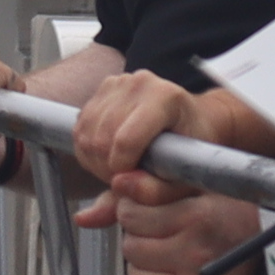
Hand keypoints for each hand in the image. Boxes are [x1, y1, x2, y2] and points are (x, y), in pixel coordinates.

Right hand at [70, 70, 201, 201]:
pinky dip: (89, 151)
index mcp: (166, 98)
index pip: (126, 141)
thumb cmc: (193, 150)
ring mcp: (118, 82)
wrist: (194, 119)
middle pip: (101, 140)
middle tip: (127, 178)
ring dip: (96, 162)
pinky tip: (110, 155)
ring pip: (86, 136)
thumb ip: (154, 191)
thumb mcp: (183, 179)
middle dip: (107, 170)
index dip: (121, 170)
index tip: (131, 181)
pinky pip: (80, 129)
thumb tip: (118, 184)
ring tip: (121, 167)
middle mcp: (139, 83)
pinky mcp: (103, 88)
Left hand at [110, 184, 263, 274]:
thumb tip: (120, 182)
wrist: (267, 257)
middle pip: (131, 249)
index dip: (131, 210)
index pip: (132, 217)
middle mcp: (199, 258)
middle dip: (138, 239)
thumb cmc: (232, 218)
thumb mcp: (198, 187)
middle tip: (158, 235)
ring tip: (165, 258)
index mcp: (200, 220)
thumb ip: (155, 184)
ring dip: (143, 268)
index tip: (143, 211)